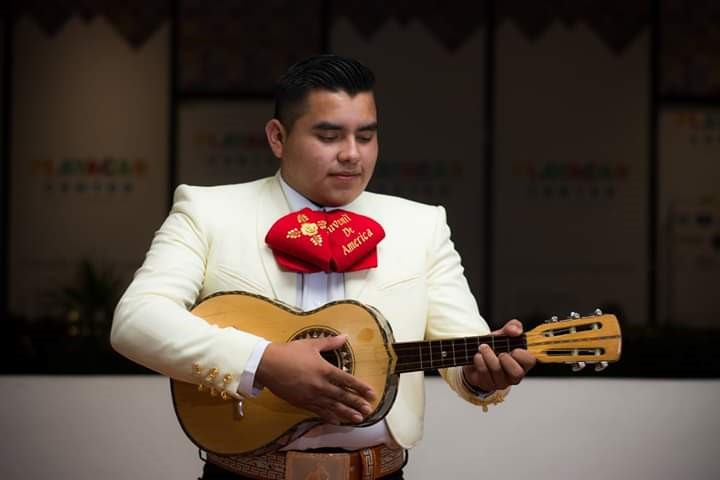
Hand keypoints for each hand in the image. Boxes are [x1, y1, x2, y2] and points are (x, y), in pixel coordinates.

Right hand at [255, 334, 375, 424]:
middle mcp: (320, 385)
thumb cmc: (289, 352)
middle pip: (342, 396)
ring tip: (358, 419)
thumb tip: (345, 337)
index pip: (347, 380)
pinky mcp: (301, 402)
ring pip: (332, 406)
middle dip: (357, 403)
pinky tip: (337, 420)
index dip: (361, 387)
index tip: (371, 393)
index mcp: (324, 370)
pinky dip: (329, 416)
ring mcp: (311, 396)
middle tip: (368, 410)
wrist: (268, 364)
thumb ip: (330, 343)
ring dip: (347, 413)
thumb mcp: (311, 344)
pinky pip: (318, 411)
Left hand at [462, 319, 535, 392]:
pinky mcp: (487, 384)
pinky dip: (480, 362)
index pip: (530, 361)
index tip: (514, 349)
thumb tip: (515, 330)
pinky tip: (478, 356)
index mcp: (522, 362)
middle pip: (516, 373)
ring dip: (488, 356)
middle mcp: (514, 375)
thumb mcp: (503, 334)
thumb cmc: (494, 346)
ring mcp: (501, 382)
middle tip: (499, 351)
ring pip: (497, 371)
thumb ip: (512, 327)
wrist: (475, 354)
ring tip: (482, 347)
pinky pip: (484, 374)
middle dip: (506, 359)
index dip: (523, 356)